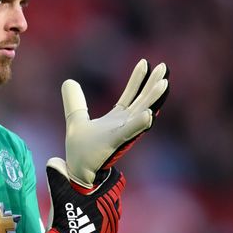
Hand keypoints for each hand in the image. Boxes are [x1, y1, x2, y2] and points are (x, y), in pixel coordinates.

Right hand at [22, 159, 125, 232]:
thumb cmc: (65, 217)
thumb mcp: (59, 194)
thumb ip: (57, 174)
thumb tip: (53, 161)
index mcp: (107, 198)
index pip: (117, 180)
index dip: (108, 176)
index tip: (98, 176)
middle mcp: (114, 211)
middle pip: (114, 195)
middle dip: (103, 192)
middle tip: (89, 193)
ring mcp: (113, 226)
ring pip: (112, 211)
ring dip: (103, 208)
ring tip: (88, 208)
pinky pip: (109, 225)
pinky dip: (102, 222)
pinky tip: (90, 222)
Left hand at [51, 59, 168, 189]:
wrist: (78, 171)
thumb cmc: (81, 150)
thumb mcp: (75, 119)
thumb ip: (74, 102)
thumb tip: (68, 81)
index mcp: (117, 118)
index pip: (130, 95)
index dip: (138, 79)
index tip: (145, 62)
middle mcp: (124, 125)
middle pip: (142, 101)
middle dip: (153, 84)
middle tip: (164, 67)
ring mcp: (121, 134)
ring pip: (142, 113)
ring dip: (153, 99)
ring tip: (164, 83)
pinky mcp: (115, 143)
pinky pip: (130, 132)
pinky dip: (139, 123)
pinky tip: (149, 114)